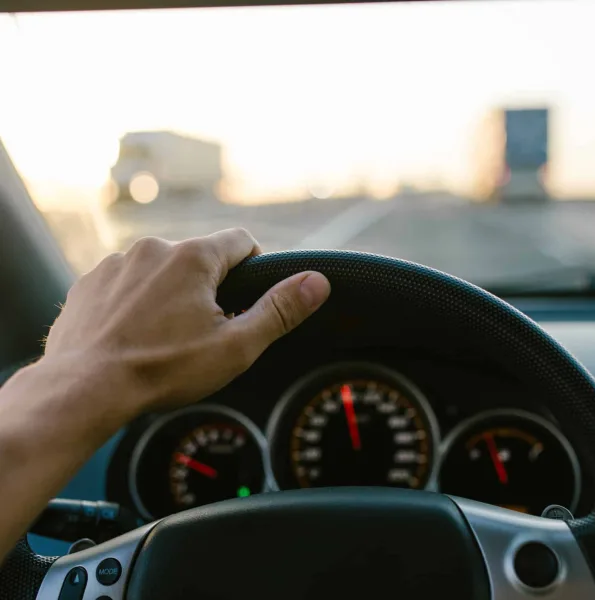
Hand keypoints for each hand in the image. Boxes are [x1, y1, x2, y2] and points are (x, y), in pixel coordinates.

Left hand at [43, 229, 329, 416]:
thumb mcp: (235, 346)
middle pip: (199, 258)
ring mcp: (116, 264)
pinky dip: (136, 302)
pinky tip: (134, 335)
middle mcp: (153, 249)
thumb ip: (279, 310)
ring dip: (170, 294)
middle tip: (206, 330)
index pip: (241, 241)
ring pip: (161, 271)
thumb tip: (318, 281)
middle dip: (209, 287)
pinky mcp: (90, 284)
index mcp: (192, 257)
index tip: (247, 298)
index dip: (254, 267)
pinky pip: (126, 283)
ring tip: (165, 337)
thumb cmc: (162, 369)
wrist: (82, 390)